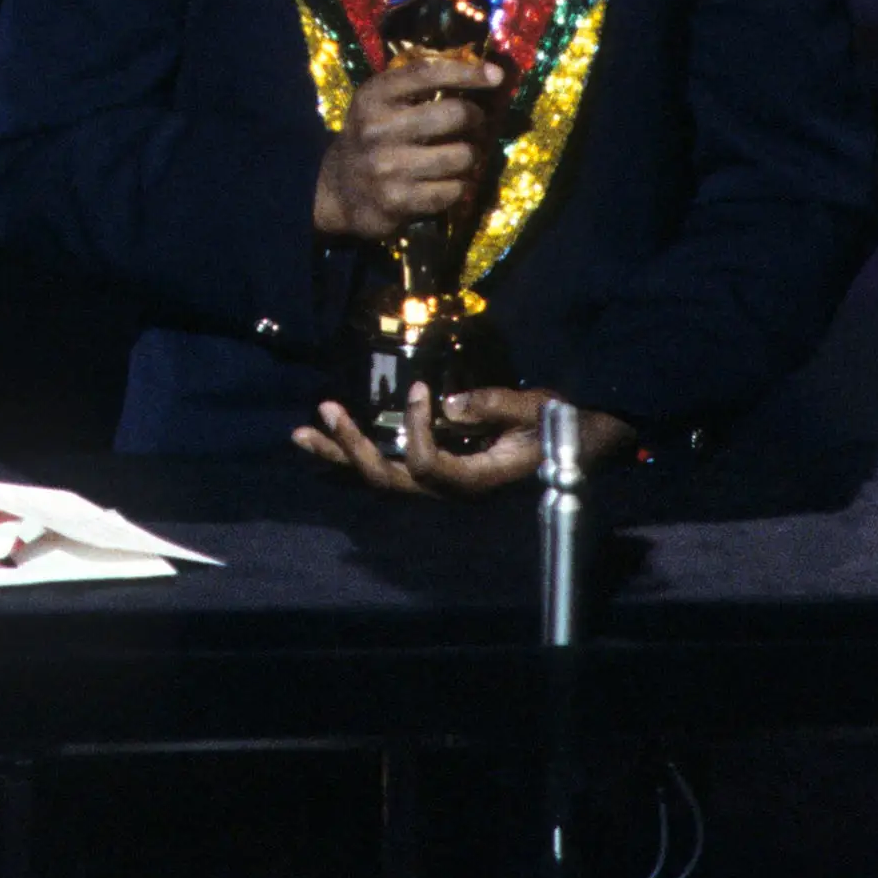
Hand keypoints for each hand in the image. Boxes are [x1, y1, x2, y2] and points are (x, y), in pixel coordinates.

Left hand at [291, 383, 636, 498]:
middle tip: (326, 410)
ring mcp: (438, 483)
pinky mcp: (433, 470)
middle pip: (388, 479)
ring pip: (378, 477)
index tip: (421, 388)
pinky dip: (354, 453)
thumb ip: (493, 406)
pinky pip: (387, 467)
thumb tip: (446, 403)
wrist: (575, 447)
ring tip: (302, 432)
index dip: (416, 431)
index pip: (429, 466)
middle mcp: (450, 489)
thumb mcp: (534, 410)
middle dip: (351, 447)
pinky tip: (326, 438)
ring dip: (339, 455)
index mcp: (476, 480)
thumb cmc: (558, 427)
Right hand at [311, 54, 505, 241]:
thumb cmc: (371, 138)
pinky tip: (449, 182)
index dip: (467, 71)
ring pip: (461, 155)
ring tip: (462, 156)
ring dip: (471, 156)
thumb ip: (416, 87)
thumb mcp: (379, 103)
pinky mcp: (397, 201)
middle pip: (454, 114)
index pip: (426, 73)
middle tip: (476, 123)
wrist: (336, 190)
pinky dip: (460, 186)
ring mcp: (387, 167)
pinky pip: (453, 190)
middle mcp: (378, 129)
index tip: (496, 75)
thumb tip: (483, 75)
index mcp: (373, 96)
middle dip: (476, 118)